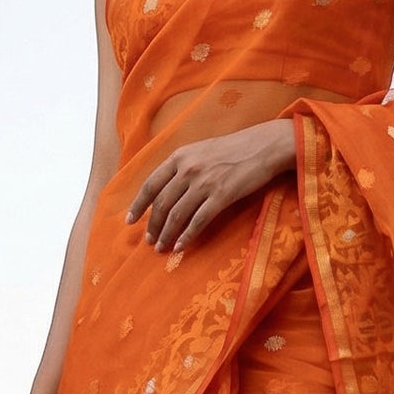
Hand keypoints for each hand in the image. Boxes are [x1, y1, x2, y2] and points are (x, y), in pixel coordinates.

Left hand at [126, 119, 295, 252]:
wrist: (263, 146)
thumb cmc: (234, 148)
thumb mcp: (201, 150)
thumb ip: (182, 166)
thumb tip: (166, 188)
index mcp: (180, 157)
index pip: (151, 184)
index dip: (138, 204)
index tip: (130, 221)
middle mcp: (188, 169)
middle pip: (162, 204)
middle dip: (153, 225)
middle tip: (149, 241)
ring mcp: (205, 183)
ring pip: (177, 215)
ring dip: (166, 234)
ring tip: (162, 248)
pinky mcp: (222, 196)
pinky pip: (198, 221)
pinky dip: (187, 236)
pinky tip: (180, 246)